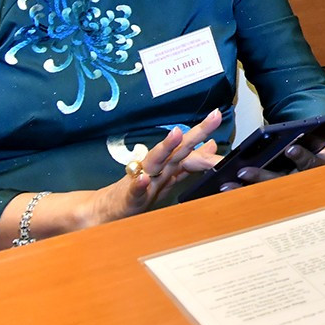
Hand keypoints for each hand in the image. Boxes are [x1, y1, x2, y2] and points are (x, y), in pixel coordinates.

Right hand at [86, 109, 223, 224]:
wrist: (107, 208)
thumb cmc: (140, 189)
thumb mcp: (169, 175)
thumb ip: (190, 162)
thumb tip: (211, 145)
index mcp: (168, 163)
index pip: (188, 146)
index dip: (203, 132)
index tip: (217, 116)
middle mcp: (157, 167)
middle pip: (178, 148)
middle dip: (196, 133)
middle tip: (212, 117)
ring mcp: (143, 180)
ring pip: (155, 162)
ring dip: (166, 148)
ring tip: (176, 134)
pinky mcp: (130, 198)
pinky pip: (135, 191)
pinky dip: (139, 185)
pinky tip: (143, 179)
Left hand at [220, 125, 324, 190]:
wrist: (323, 179)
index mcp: (314, 169)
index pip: (308, 163)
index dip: (300, 155)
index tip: (290, 147)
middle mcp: (297, 183)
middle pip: (279, 181)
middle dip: (261, 177)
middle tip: (244, 171)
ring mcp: (282, 191)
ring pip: (262, 193)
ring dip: (243, 190)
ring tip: (226, 185)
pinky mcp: (269, 195)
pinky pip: (253, 196)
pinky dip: (238, 193)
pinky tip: (223, 188)